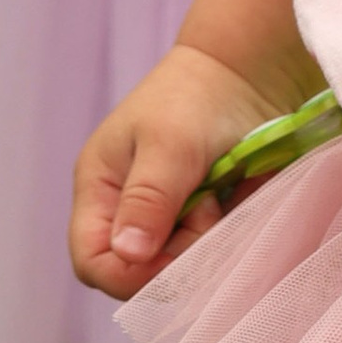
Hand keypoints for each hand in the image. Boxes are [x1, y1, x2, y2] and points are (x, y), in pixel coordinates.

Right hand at [70, 40, 299, 299]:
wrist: (249, 67)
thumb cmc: (198, 96)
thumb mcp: (170, 144)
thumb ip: (148, 199)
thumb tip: (127, 255)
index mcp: (99, 188)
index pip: (92, 262)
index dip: (127, 275)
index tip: (174, 255)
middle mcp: (125, 208)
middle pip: (136, 272)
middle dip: (173, 257)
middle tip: (205, 212)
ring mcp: (163, 213)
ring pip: (174, 266)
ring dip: (202, 244)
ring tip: (218, 198)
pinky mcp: (197, 214)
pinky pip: (204, 250)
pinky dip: (221, 236)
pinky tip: (232, 202)